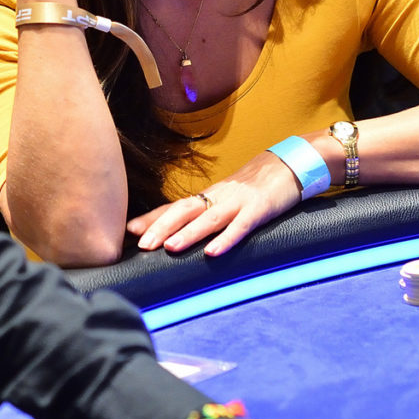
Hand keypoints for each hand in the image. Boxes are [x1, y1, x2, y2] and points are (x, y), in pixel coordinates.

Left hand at [127, 148, 303, 256]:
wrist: (289, 165)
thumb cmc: (254, 188)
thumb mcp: (227, 200)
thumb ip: (207, 215)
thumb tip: (181, 233)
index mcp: (208, 197)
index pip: (175, 206)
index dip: (152, 218)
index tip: (129, 230)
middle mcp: (218, 196)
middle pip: (185, 210)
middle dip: (161, 227)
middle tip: (141, 244)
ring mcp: (238, 201)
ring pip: (209, 218)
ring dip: (187, 233)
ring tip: (169, 248)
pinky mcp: (259, 209)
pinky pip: (241, 225)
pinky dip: (226, 239)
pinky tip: (213, 253)